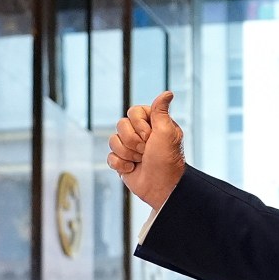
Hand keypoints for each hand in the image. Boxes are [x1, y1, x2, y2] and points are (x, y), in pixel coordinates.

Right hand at [106, 91, 184, 208]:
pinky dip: (121, 164)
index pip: (133, 111)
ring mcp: (129, 147)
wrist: (161, 187)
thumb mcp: (166, 132)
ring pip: (113, 141)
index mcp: (152, 122)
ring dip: (128, 154)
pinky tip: (132, 169)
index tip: (152, 137)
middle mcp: (140, 133)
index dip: (140, 125)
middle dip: (133, 141)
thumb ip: (161, 111)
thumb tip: (168, 92)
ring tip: (141, 161)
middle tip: (146, 151)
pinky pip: (110, 156)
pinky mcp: (121, 161)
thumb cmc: (167, 160)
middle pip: (121, 125)